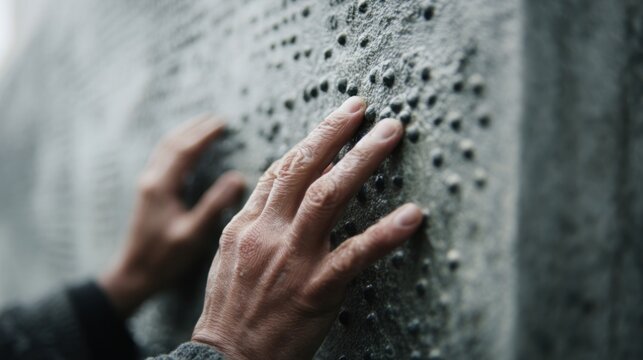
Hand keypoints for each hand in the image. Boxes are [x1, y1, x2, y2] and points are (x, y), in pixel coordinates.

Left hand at [99, 117, 244, 317]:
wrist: (133, 274)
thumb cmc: (164, 258)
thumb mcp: (193, 234)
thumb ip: (215, 205)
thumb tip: (238, 178)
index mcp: (161, 187)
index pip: (185, 151)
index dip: (205, 135)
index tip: (224, 124)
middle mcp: (151, 180)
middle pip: (173, 143)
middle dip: (195, 128)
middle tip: (217, 119)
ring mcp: (147, 185)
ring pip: (165, 148)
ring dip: (184, 133)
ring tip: (203, 125)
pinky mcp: (148, 192)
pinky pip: (162, 158)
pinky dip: (176, 146)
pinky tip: (185, 150)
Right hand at [192, 97, 422, 358]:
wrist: (226, 359)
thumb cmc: (231, 308)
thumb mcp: (232, 255)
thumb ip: (258, 219)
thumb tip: (290, 187)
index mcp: (247, 224)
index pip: (281, 169)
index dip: (311, 139)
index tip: (337, 119)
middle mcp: (269, 233)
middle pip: (304, 168)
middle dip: (335, 132)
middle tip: (363, 106)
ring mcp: (292, 259)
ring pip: (329, 196)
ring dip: (362, 159)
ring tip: (390, 133)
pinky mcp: (315, 289)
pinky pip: (356, 254)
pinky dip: (386, 232)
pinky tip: (413, 213)